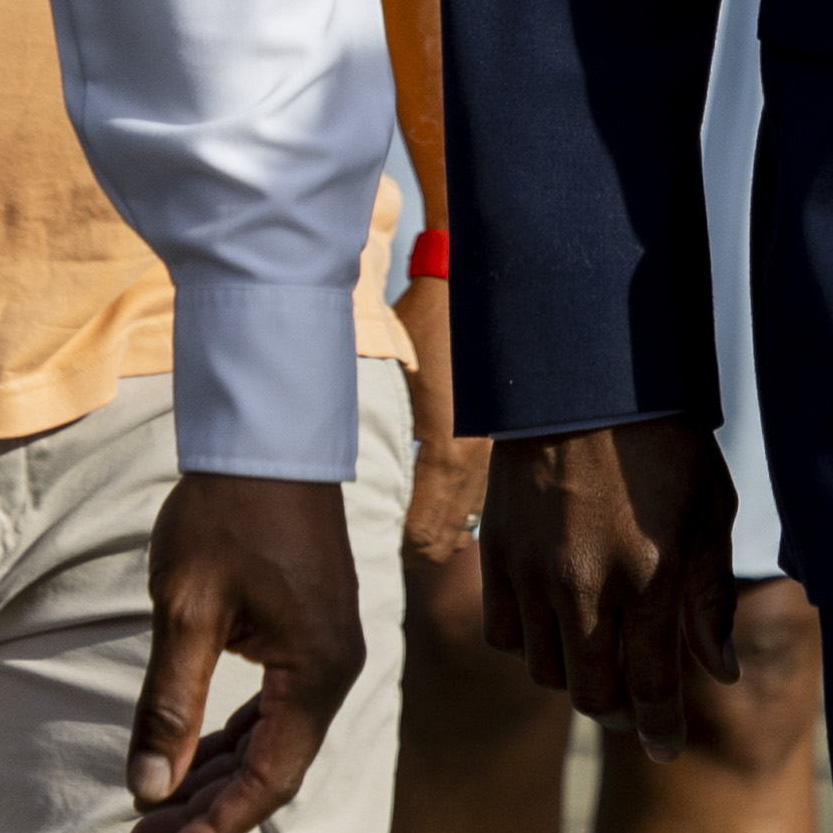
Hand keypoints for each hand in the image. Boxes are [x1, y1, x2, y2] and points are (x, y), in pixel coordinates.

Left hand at [129, 470, 367, 832]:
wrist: (265, 440)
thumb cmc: (227, 514)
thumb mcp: (186, 610)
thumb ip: (169, 704)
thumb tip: (148, 787)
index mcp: (317, 672)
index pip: (270, 777)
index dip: (218, 824)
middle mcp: (334, 672)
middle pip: (273, 767)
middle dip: (207, 805)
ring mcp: (325, 654)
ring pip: (273, 740)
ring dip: (216, 774)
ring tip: (154, 804)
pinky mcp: (310, 636)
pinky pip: (275, 707)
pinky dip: (232, 736)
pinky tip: (190, 754)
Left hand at [393, 274, 487, 570]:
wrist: (486, 284)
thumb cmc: (428, 321)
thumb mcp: (389, 370)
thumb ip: (369, 422)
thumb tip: (330, 465)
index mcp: (448, 451)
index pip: (420, 530)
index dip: (394, 545)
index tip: (370, 542)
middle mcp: (478, 461)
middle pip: (448, 538)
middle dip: (417, 547)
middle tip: (382, 541)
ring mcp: (495, 453)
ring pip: (468, 522)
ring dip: (439, 531)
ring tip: (405, 531)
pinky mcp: (502, 442)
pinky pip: (480, 498)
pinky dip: (458, 511)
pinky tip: (436, 507)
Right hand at [481, 418, 740, 752]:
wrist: (583, 379)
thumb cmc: (662, 442)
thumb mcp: (709, 513)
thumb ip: (709, 600)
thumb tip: (718, 671)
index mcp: (649, 577)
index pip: (652, 686)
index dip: (662, 727)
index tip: (667, 747)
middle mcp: (585, 585)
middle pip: (592, 694)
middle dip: (620, 712)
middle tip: (636, 707)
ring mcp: (532, 573)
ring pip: (545, 670)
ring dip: (576, 677)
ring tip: (599, 658)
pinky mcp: (497, 553)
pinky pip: (504, 633)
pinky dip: (530, 644)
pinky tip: (556, 624)